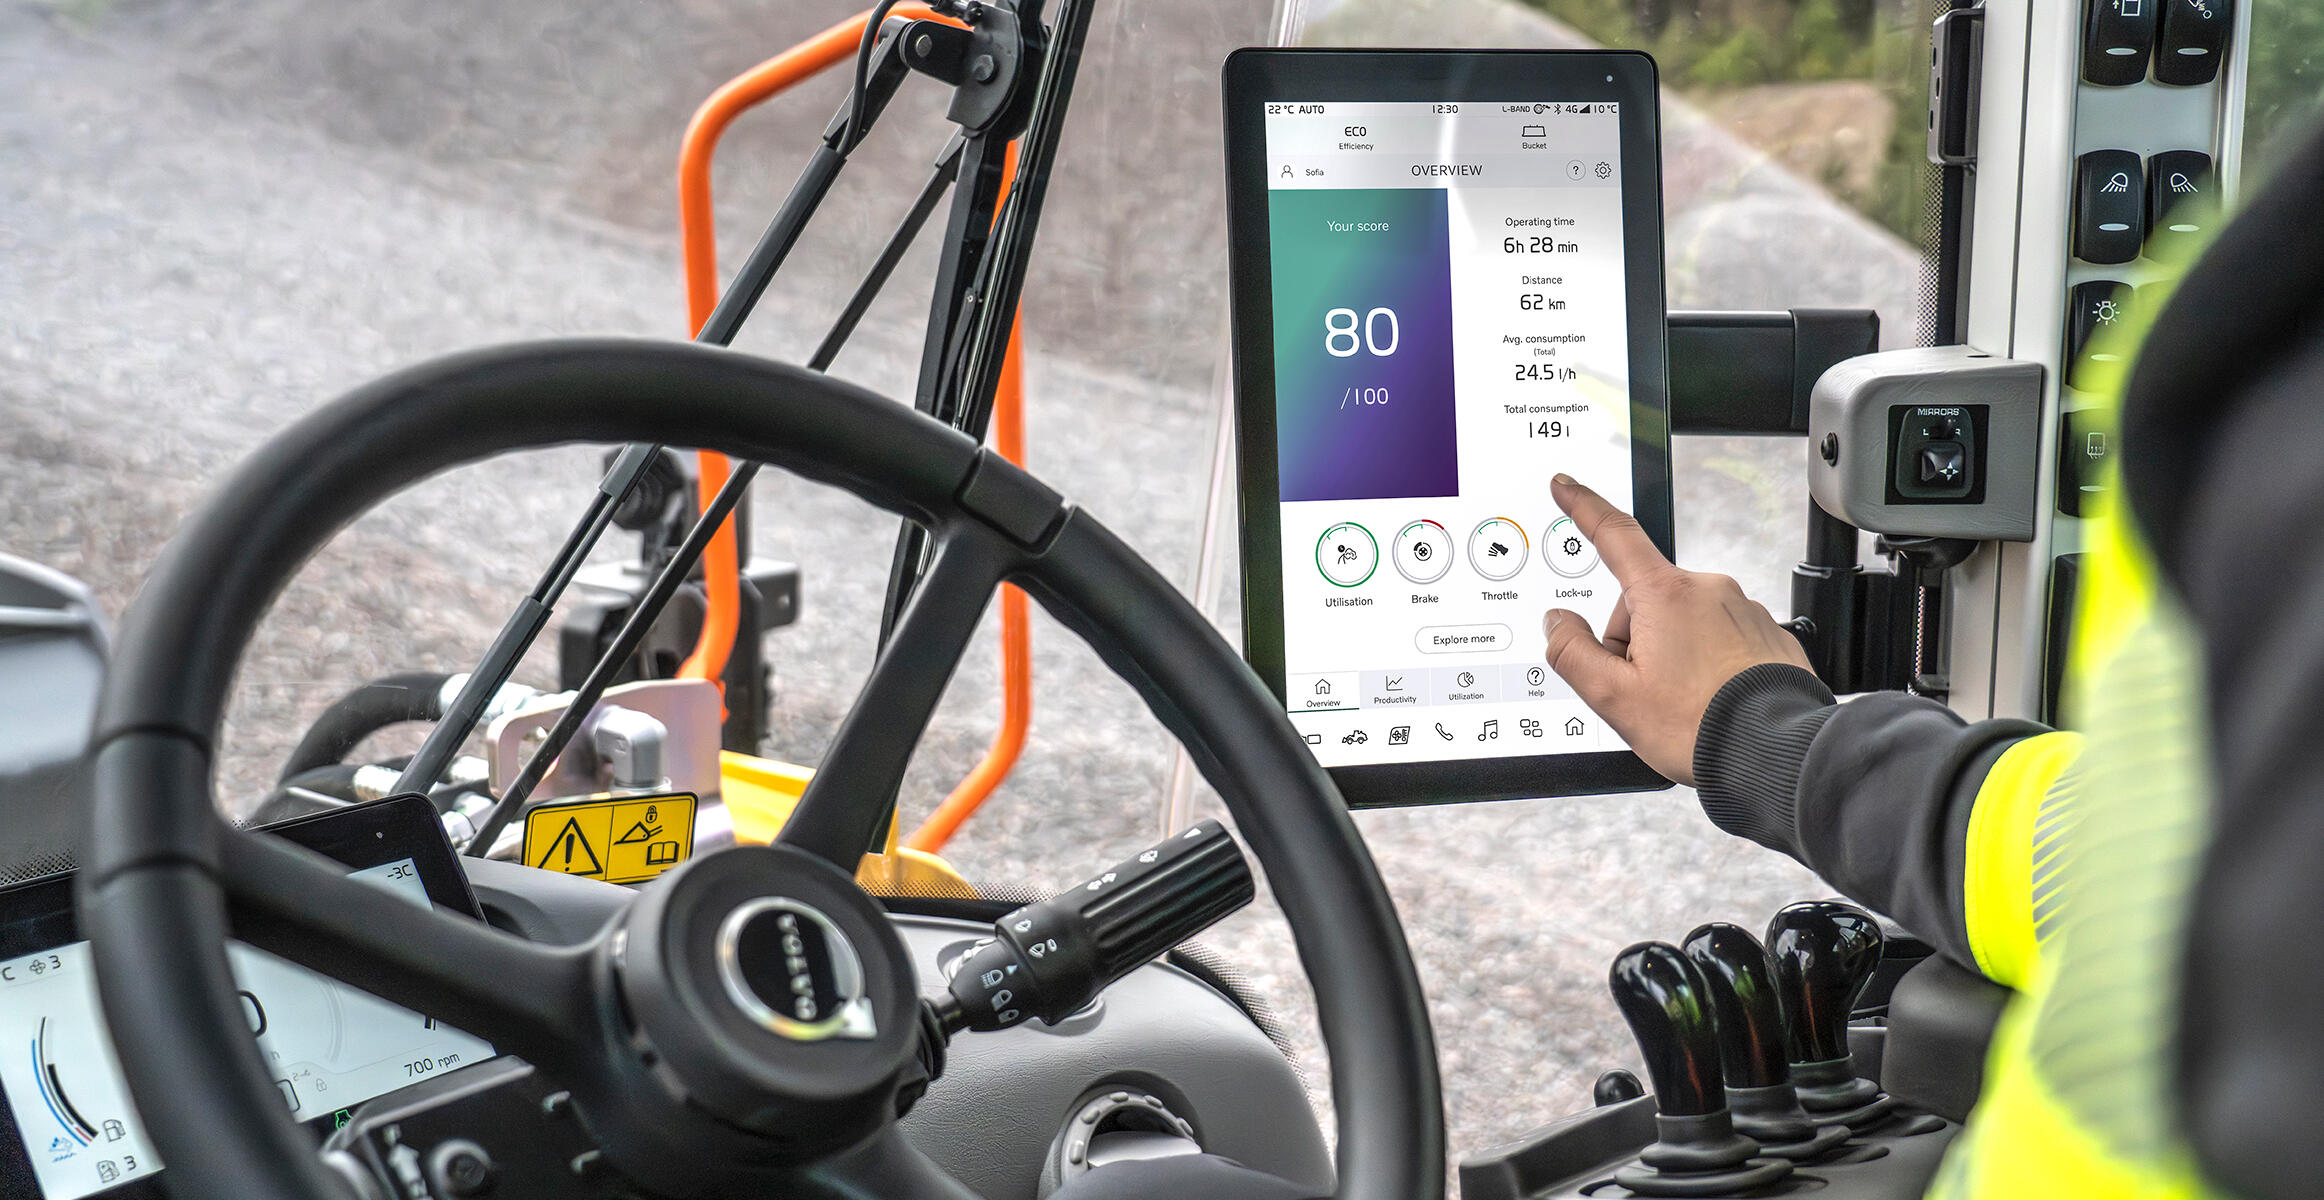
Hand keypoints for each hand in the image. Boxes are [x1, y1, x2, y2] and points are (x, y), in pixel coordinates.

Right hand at [1541, 475, 1811, 784]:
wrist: (1775, 753)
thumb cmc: (1700, 725)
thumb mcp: (1614, 697)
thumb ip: (1572, 653)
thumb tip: (1558, 624)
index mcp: (1665, 596)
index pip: (1614, 536)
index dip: (1583, 506)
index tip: (1566, 485)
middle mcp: (1707, 590)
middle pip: (1644, 602)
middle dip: (1633, 641)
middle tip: (1645, 690)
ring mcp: (1741, 610)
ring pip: (1681, 624)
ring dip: (1671, 656)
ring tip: (1684, 703)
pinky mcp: (1765, 633)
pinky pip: (1718, 639)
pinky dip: (1707, 665)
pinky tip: (1710, 699)